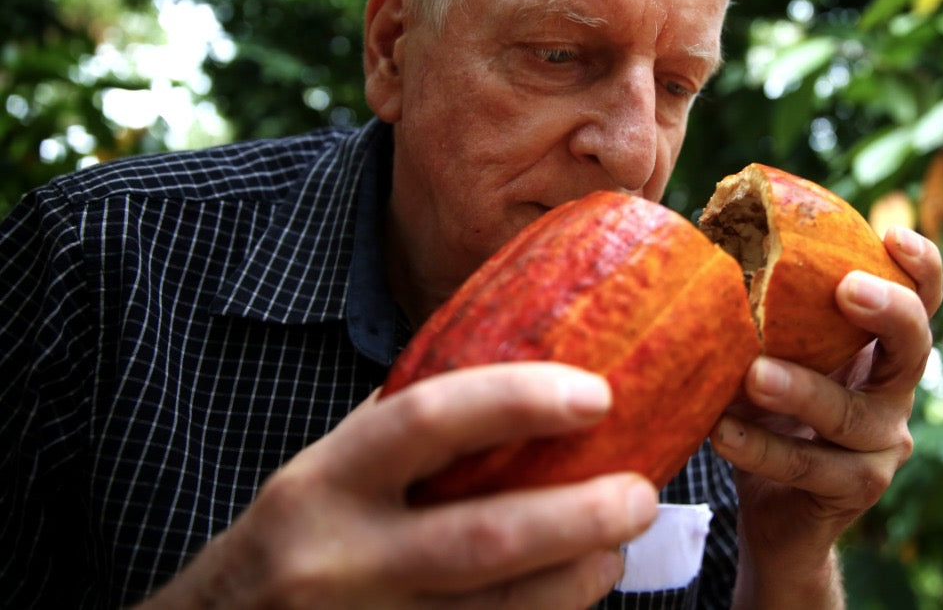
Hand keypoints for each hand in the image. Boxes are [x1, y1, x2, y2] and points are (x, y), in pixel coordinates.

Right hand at [140, 363, 657, 609]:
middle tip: (640, 494)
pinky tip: (573, 590)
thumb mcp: (331, 466)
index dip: (516, 400)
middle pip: (480, 541)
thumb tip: (524, 362)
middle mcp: (342, 559)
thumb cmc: (297, 531)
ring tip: (617, 545)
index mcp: (327, 480)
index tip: (595, 394)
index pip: (427, 421)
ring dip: (576, 580)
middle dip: (576, 518)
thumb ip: (408, 427)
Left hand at [711, 226, 941, 605]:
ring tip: (755, 374)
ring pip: (852, 415)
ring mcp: (881, 445)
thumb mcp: (770, 352)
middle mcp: (893, 391)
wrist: (773, 511)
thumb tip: (709, 236)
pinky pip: (809, 467)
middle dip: (888, 312)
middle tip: (845, 288)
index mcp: (879, 347)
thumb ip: (761, 309)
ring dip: (804, 390)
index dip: (919, 266)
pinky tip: (722, 432)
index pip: (919, 299)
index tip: (892, 234)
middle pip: (914, 348)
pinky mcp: (854, 492)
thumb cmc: (769, 411)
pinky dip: (763, 447)